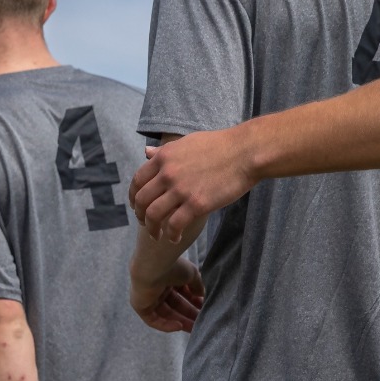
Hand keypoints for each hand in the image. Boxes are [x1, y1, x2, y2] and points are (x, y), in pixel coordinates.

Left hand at [131, 255, 204, 332]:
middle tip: (202, 323)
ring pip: (165, 314)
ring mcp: (148, 297)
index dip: (193, 301)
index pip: (182, 293)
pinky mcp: (140, 306)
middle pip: (174, 306)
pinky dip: (166, 325)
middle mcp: (157, 287)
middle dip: (189, 314)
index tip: (204, 308)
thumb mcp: (192, 274)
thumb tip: (201, 295)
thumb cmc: (173, 266)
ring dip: (180, 321)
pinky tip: (179, 327)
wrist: (154, 264)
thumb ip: (197, 285)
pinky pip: (153, 320)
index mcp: (168, 277)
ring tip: (195, 329)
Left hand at [132, 133, 257, 240]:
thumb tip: (146, 152)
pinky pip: (175, 225)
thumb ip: (165, 151)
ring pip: (154, 215)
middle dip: (140, 215)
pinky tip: (175, 238)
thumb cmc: (220, 145)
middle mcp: (168, 173)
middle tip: (145, 223)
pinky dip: (171, 234)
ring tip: (157, 235)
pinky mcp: (197, 204)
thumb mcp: (186, 142)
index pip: (138, 180)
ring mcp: (181, 189)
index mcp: (164, 157)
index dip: (134, 196)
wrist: (245, 152)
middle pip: (142, 200)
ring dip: (152, 228)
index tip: (137, 206)